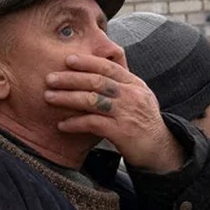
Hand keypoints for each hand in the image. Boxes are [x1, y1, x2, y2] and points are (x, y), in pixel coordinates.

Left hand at [43, 54, 184, 173]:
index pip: (108, 67)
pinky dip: (75, 123)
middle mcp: (131, 95)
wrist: (161, 149)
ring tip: (49, 97)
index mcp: (134, 84)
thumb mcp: (139, 98)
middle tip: (50, 78)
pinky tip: (62, 124)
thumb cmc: (144, 123)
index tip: (68, 59)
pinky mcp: (121, 132)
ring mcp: (126, 113)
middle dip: (70, 78)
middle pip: (97, 81)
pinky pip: (93, 124)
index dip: (87, 62)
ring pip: (92, 100)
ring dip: (67, 98)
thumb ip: (121, 85)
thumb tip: (98, 74)